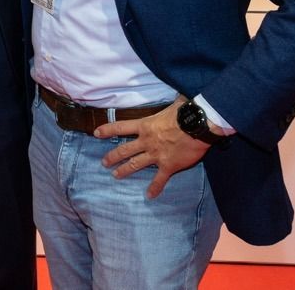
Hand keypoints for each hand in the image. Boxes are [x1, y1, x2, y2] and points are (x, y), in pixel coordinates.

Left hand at [95, 97, 216, 198]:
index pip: (120, 127)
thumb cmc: (186, 112)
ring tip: (115, 176)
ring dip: (124, 170)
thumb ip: (170, 103)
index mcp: (145, 125)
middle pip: (124, 150)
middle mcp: (146, 141)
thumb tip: (177, 98)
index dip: (107, 130)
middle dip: (112, 157)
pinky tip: (149, 196)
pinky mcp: (168, 166)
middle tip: (104, 162)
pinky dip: (154, 188)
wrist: (198, 126)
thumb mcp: (173, 103)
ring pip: (135, 164)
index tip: (96, 133)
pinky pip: (159, 179)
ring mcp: (156, 155)